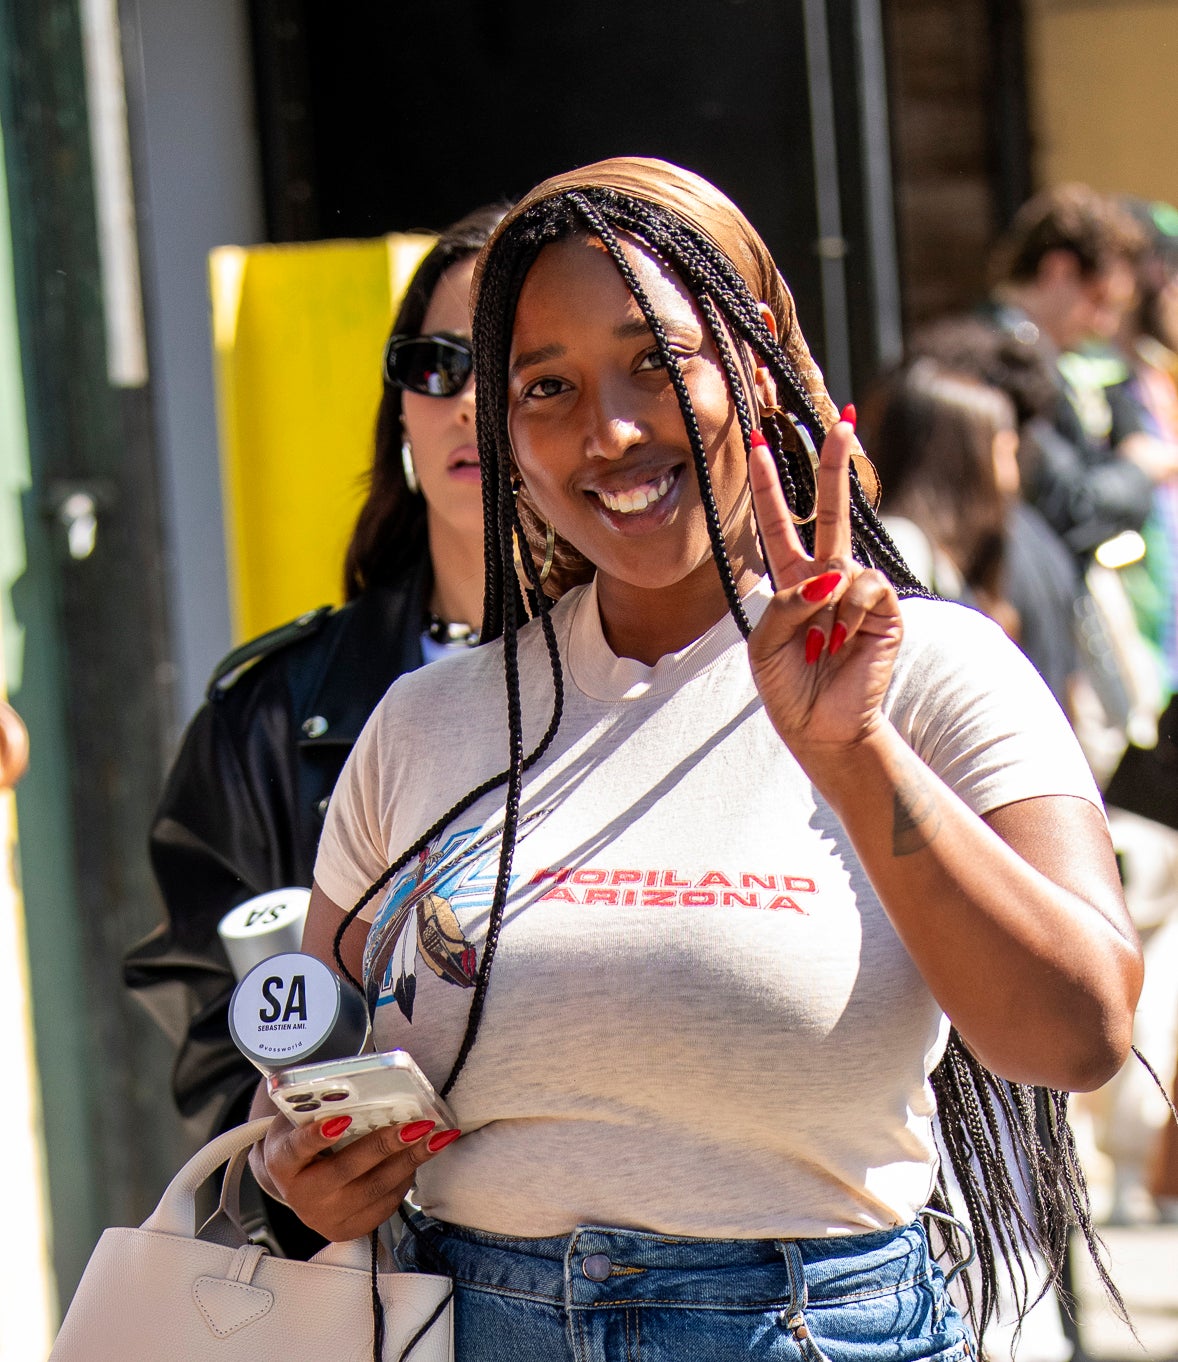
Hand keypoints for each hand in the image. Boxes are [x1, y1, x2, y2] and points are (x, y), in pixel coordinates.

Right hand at [250, 1113, 461, 1241]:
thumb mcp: (299, 1120)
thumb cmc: (303, 1139)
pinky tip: (421, 1156)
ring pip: (374, 1189)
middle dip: (386, 1145)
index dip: (317, 1136)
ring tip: (435, 1138)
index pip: (298, 1149)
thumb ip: (321, 1107)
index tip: (342, 1119)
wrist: (296, 1183)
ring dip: (409, 1161)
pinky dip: (406, 1178)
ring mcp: (325, 1218)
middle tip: (418, 1125)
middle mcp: (302, 1196)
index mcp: (283, 1163)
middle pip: (346, 1170)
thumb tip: (366, 1087)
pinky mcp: (348, 1230)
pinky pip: (384, 1204)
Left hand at [746, 418, 902, 755]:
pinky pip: (864, 587)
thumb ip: (788, 601)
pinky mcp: (887, 609)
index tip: (756, 444)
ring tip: (822, 645)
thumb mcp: (766, 642)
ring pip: (841, 563)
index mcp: (791, 580)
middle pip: (831, 510)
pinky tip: (846, 641)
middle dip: (835, 464)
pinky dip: (849, 613)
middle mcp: (828, 577)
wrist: (820, 726)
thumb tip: (834, 573)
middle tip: (843, 419)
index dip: (769, 486)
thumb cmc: (787, 684)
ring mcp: (859, 591)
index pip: (780, 523)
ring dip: (823, 606)